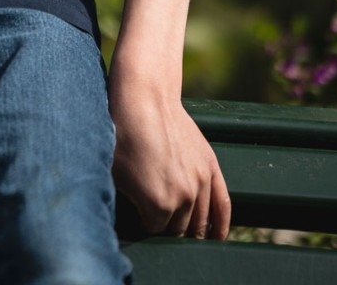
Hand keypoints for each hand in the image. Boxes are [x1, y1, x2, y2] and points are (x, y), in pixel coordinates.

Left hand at [108, 81, 230, 239]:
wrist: (145, 98)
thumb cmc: (122, 133)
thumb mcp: (114, 173)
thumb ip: (125, 204)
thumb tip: (123, 221)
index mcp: (157, 205)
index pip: (153, 232)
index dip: (144, 226)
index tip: (137, 218)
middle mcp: (184, 198)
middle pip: (178, 230)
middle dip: (166, 229)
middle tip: (155, 219)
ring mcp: (201, 182)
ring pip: (200, 221)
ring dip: (191, 230)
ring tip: (180, 232)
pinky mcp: (210, 166)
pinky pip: (223, 204)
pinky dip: (221, 224)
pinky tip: (217, 237)